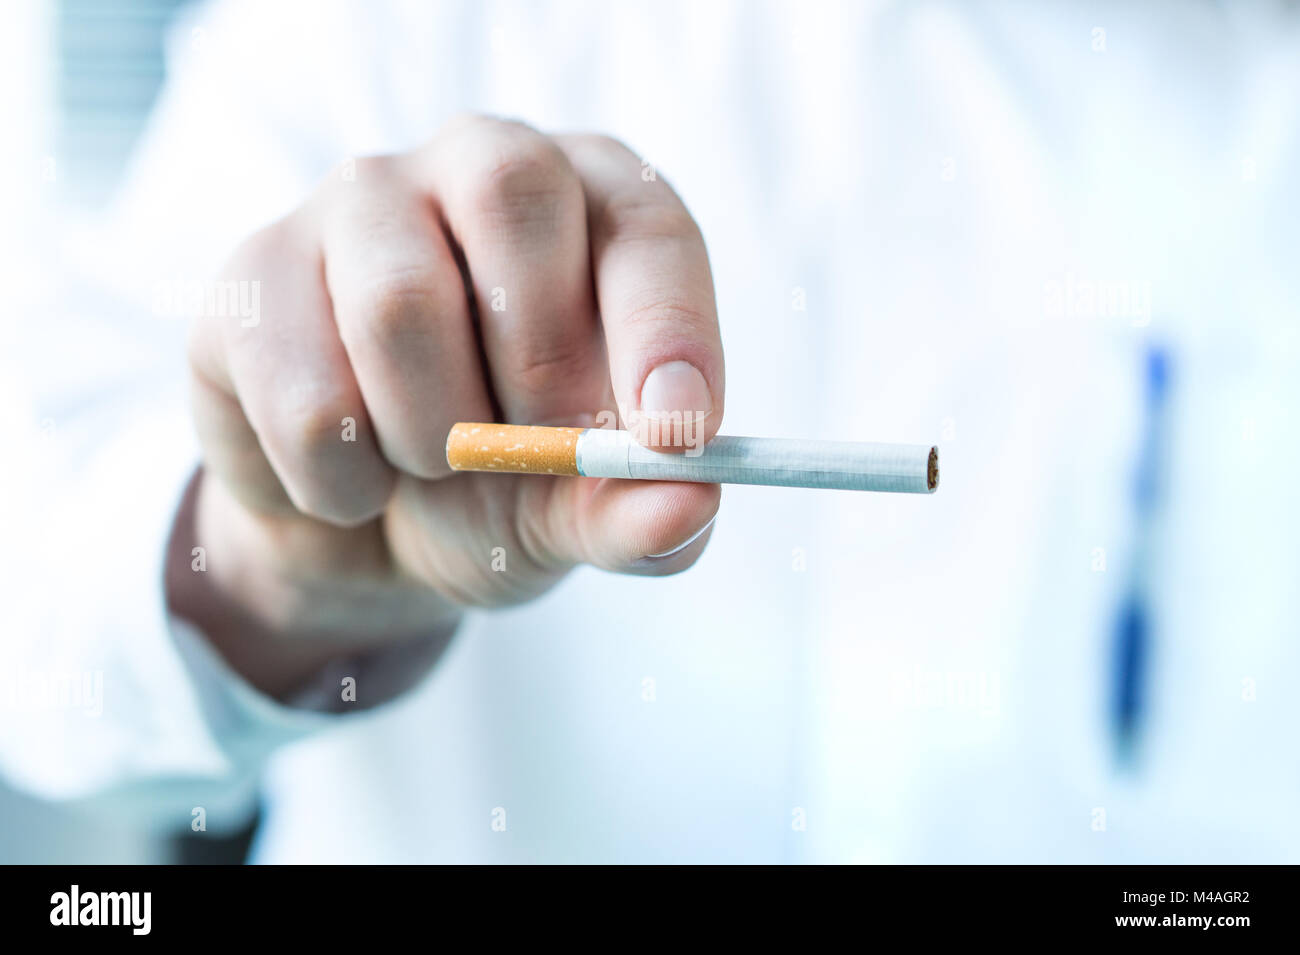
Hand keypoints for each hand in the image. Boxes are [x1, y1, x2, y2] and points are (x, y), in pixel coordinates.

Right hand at [170, 116, 724, 695]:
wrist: (357, 525)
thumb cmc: (494, 486)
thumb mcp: (574, 514)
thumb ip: (634, 512)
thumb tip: (687, 508)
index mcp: (591, 205)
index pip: (647, 227)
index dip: (667, 327)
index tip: (677, 434)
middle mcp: (476, 166)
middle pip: (513, 198)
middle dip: (537, 363)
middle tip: (531, 452)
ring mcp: (355, 203)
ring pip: (399, 303)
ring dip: (432, 438)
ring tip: (431, 467)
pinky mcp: (253, 273)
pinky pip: (306, 392)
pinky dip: (345, 482)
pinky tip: (353, 480)